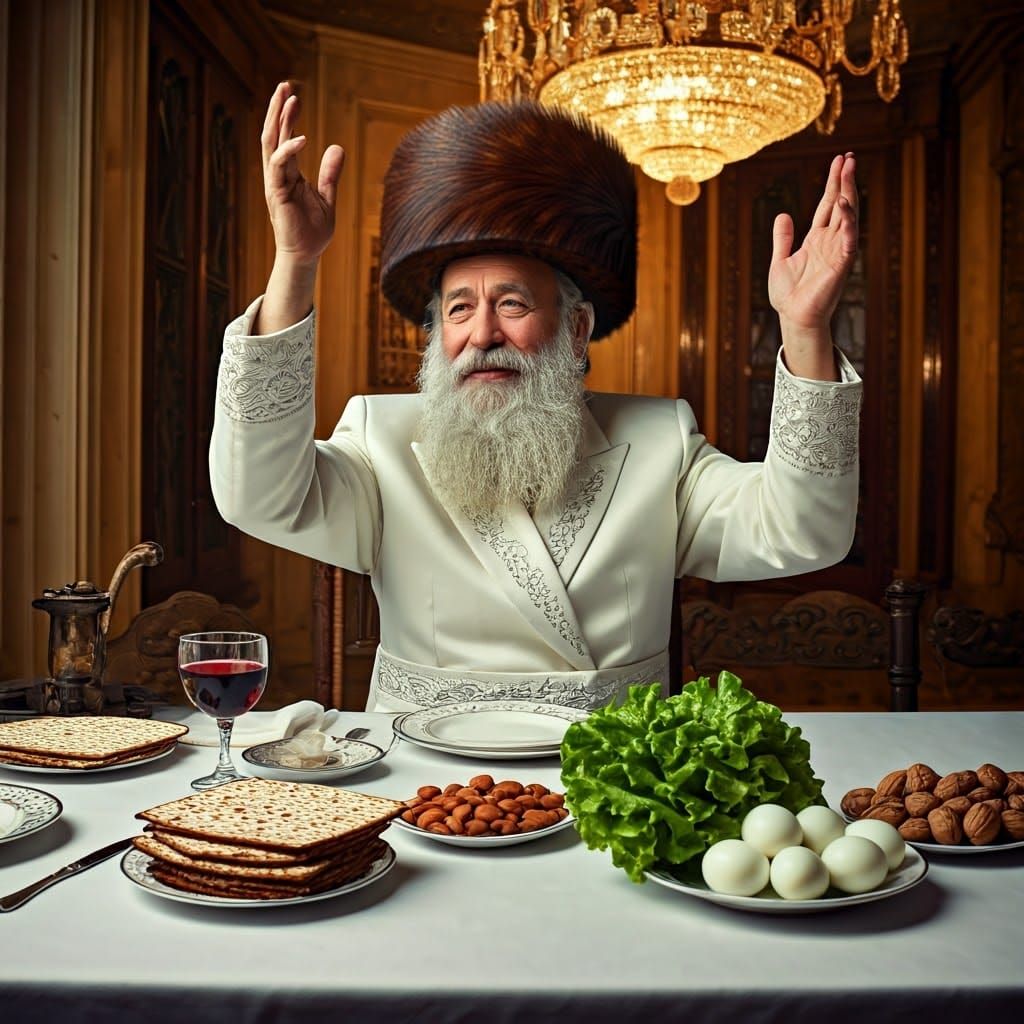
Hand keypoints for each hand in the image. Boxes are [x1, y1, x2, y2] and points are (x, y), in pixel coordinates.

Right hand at [261, 82, 344, 266]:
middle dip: (277, 109)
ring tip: (287, 96)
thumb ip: (330, 173)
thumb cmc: (313, 231)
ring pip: (271, 143)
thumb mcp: (327, 197)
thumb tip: (337, 147)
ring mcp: (275, 182)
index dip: (287, 116)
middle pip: (273, 134)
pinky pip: (279, 166)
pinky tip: (302, 138)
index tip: (293, 95)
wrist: (306, 255)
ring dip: (277, 119)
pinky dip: (289, 150)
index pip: (284, 138)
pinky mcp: (277, 193)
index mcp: (289, 173)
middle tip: (285, 84)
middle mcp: (278, 174)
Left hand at [768, 153, 857, 333]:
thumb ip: (782, 238)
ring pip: (848, 216)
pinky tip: (844, 204)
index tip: (840, 161)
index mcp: (817, 239)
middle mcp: (830, 241)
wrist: (793, 317)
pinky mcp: (841, 264)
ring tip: (848, 170)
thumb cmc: (788, 294)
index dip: (833, 183)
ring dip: (849, 193)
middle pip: (841, 204)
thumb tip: (783, 215)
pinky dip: (848, 223)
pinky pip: (849, 240)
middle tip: (849, 157)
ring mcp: (837, 251)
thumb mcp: (780, 260)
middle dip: (845, 181)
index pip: (828, 204)